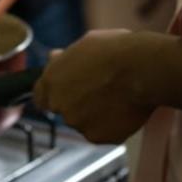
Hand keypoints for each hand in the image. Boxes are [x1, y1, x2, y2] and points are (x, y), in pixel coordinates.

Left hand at [32, 29, 159, 142]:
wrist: (141, 70)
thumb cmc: (114, 51)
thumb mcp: (83, 44)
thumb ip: (65, 58)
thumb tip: (54, 58)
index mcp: (51, 81)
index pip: (40, 97)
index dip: (53, 94)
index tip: (66, 93)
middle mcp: (60, 105)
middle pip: (65, 110)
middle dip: (78, 104)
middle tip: (99, 92)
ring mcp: (79, 123)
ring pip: (85, 122)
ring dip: (95, 115)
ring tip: (115, 99)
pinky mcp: (99, 137)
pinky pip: (103, 133)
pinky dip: (112, 126)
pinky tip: (123, 109)